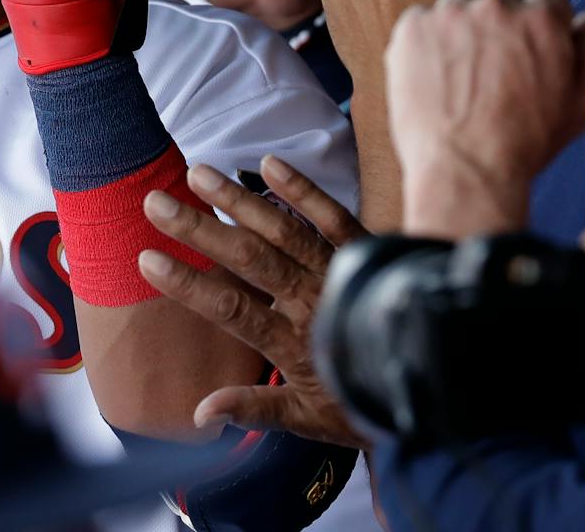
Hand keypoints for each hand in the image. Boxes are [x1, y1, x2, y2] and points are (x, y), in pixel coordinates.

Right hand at [135, 156, 370, 447]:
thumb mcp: (307, 420)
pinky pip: (334, 217)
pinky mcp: (365, 252)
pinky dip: (305, 191)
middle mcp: (312, 301)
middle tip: (156, 201)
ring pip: (283, 230)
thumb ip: (254, 409)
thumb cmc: (361, 404)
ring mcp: (339, 272)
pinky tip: (271, 164)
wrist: (437, 388)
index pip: (230, 309)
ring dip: (239, 200)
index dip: (187, 284)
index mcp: (293, 344)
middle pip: (248, 259)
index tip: (147, 259)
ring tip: (199, 172)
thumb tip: (200, 413)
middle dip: (199, 229)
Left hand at [391, 0, 584, 237]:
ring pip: (459, 11)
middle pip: (500, 5)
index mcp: (541, 17)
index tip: (525, 59)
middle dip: (499, 31)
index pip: (544, 3)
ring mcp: (449, 13)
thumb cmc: (527, 142)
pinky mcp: (412, 27)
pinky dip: (425, 43)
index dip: (538, 34)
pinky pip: (421, 23)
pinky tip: (433, 79)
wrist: (465, 169)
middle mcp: (496, 5)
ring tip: (460, 80)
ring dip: (461, 33)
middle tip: (492, 76)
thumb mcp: (581, 103)